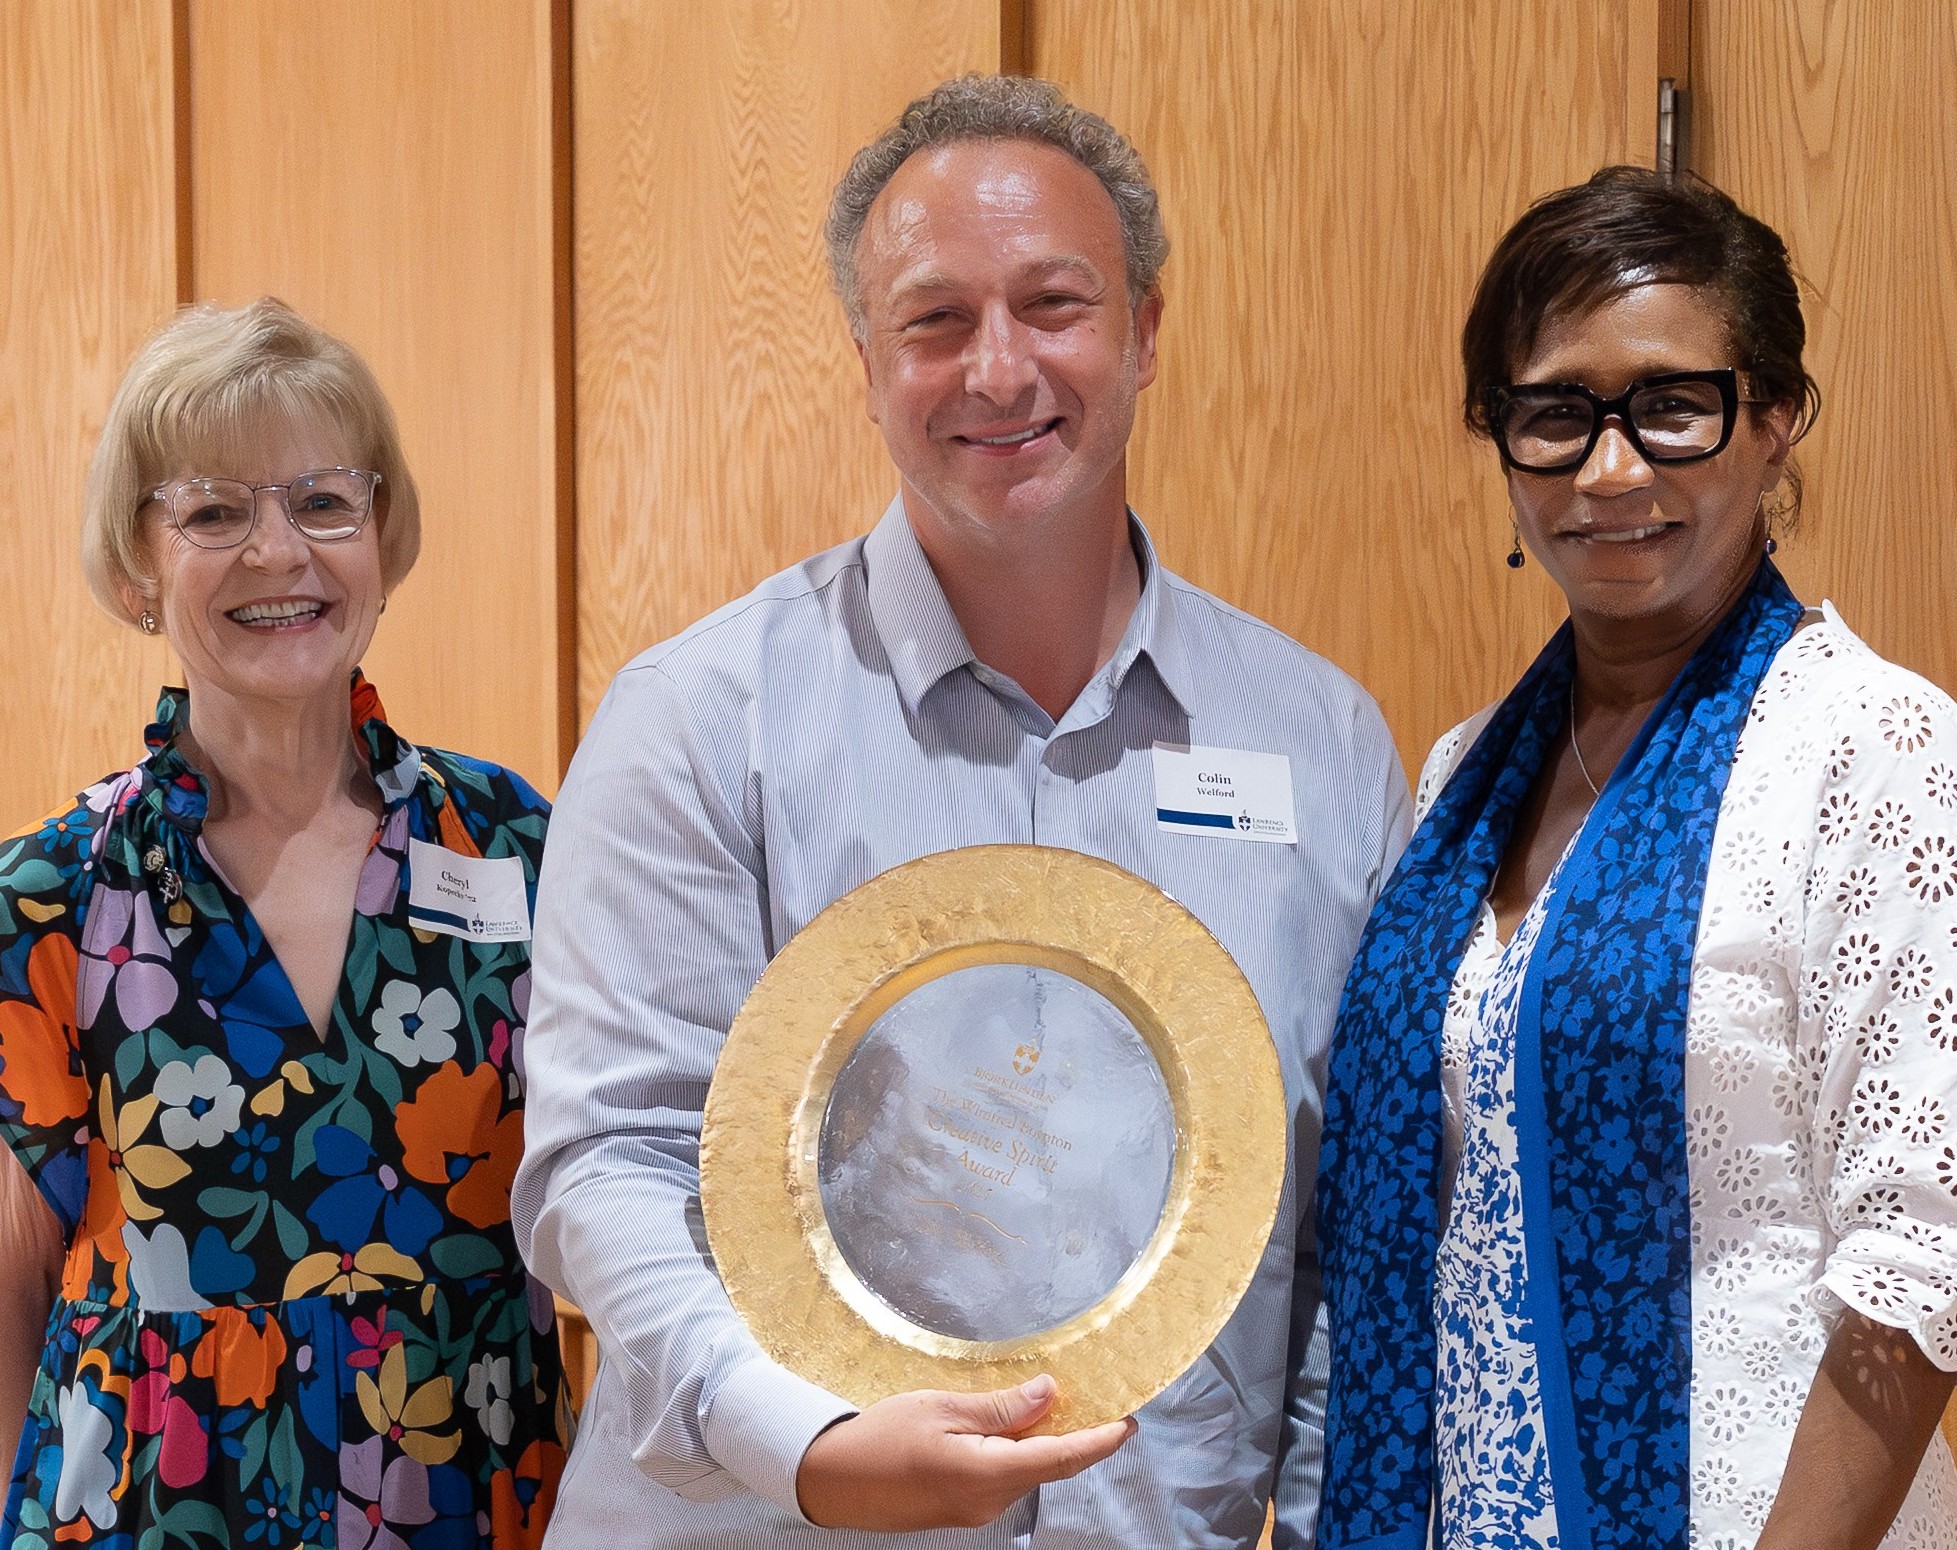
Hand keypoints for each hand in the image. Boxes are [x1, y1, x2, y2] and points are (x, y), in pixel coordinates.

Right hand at [794, 1375, 1135, 1530]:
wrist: (833, 1480)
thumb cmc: (881, 1438)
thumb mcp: (942, 1408)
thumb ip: (1000, 1407)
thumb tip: (1048, 1394)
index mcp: (986, 1474)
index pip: (1060, 1457)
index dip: (1099, 1440)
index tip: (1129, 1422)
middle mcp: (989, 1501)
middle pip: (1048, 1465)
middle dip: (1077, 1435)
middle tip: (1100, 1399)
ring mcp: (976, 1510)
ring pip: (1027, 1471)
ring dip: (1046, 1442)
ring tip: (1057, 1404)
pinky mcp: (962, 1509)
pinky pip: (1005, 1478)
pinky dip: (1020, 1453)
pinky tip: (1016, 1427)